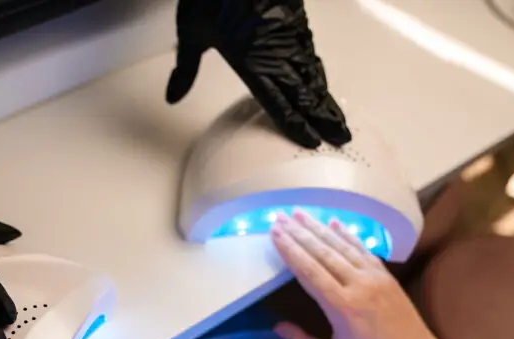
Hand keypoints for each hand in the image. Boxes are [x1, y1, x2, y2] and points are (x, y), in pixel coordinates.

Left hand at [166, 0, 350, 148]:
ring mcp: (290, 37)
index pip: (279, 104)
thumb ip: (185, 68)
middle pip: (305, 94)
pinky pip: (311, 54)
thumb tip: (173, 95)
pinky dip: (320, 73)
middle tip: (341, 138)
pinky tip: (323, 82)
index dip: (296, 125)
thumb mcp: (191, 32)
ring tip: (339, 118)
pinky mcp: (296, 22)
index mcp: (251, 62)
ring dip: (326, 99)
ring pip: (313, 75)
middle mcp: (276, 53)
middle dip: (324, 118)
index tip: (311, 141)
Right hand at [270, 210, 445, 338]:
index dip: (291, 251)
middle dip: (299, 233)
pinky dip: (347, 234)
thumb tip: (278, 327)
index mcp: (343, 307)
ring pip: (342, 246)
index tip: (275, 233)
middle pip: (323, 253)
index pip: (310, 271)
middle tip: (279, 217)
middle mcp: (358, 285)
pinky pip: (362, 249)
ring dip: (319, 228)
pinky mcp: (386, 276)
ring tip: (299, 213)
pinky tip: (334, 222)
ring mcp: (374, 277)